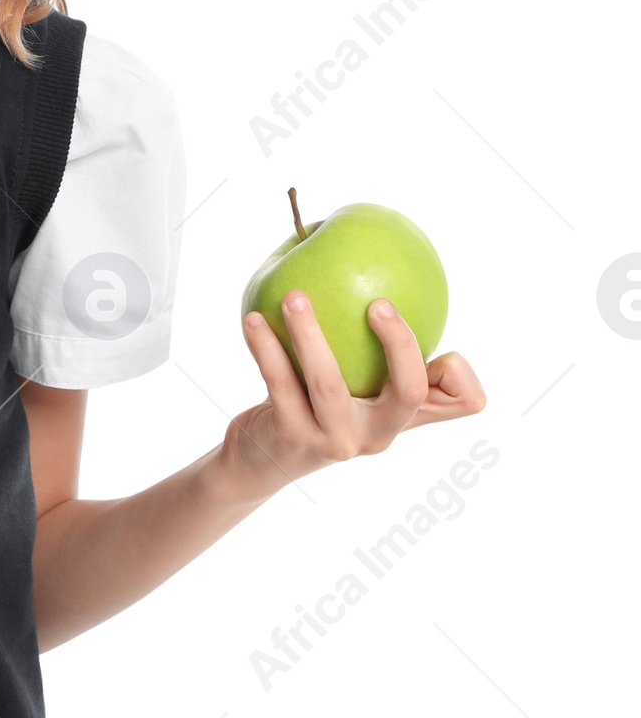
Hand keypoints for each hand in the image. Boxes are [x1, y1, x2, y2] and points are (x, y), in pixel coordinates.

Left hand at [220, 289, 486, 496]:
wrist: (264, 457)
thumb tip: (372, 260)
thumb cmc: (315, 404)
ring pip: (329, 384)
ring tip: (293, 296)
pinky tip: (254, 319)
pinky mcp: (295, 438)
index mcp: (402, 416)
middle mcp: (379, 434)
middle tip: (379, 303)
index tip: (439, 337)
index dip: (463, 371)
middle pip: (410, 393)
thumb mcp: (354, 385)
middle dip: (401, 346)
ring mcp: (338, 440)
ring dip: (309, 334)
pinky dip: (266, 348)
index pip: (463, 402)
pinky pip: (280, 383)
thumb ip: (373, 344)